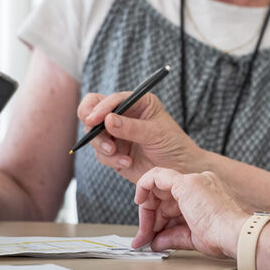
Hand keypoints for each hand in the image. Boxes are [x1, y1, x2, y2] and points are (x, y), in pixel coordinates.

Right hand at [76, 92, 202, 182]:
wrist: (178, 169)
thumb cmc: (173, 144)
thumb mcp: (155, 133)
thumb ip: (131, 127)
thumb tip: (107, 120)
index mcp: (136, 102)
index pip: (110, 99)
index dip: (100, 108)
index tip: (94, 120)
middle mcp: (123, 116)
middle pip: (93, 112)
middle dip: (91, 123)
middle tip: (93, 134)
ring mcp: (117, 134)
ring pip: (94, 135)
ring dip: (101, 144)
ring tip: (116, 152)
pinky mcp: (114, 152)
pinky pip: (101, 154)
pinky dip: (111, 159)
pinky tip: (127, 162)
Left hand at [132, 167, 247, 257]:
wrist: (234, 234)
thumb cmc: (222, 236)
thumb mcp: (191, 237)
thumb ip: (172, 236)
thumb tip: (157, 242)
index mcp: (202, 194)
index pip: (171, 203)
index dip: (157, 220)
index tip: (150, 236)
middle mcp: (198, 183)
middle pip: (162, 196)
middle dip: (148, 218)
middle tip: (143, 238)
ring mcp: (193, 180)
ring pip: (157, 188)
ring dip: (146, 212)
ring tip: (144, 234)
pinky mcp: (185, 183)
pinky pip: (156, 176)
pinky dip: (143, 186)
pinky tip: (139, 201)